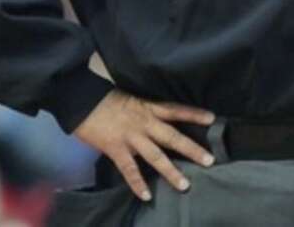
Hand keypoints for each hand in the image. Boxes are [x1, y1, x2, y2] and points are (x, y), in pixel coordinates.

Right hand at [73, 89, 215, 200]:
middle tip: (209, 160)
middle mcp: (144, 123)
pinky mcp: (115, 149)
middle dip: (191, 149)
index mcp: (148, 108)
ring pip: (156, 156)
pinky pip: (129, 170)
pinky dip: (137, 184)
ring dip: (171, 172)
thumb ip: (145, 109)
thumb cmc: (105, 97)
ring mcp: (131, 138)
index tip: (213, 118)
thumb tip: (155, 119)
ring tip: (185, 185)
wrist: (81, 100)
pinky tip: (147, 196)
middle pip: (173, 137)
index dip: (194, 114)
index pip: (176, 110)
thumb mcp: (131, 97)